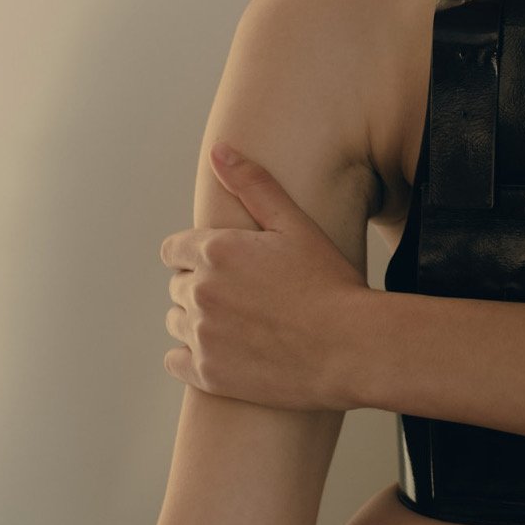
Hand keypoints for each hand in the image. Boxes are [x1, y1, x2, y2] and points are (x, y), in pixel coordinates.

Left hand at [158, 143, 372, 410]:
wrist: (350, 346)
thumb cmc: (328, 281)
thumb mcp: (294, 224)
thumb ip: (253, 184)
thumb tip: (219, 151)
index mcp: (216, 250)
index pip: (174, 249)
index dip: (198, 254)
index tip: (227, 265)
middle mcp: (201, 291)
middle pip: (178, 285)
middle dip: (203, 285)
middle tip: (246, 294)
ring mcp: (202, 335)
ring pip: (177, 321)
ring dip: (197, 319)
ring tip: (241, 322)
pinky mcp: (208, 374)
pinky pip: (176, 361)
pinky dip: (192, 356)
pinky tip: (225, 350)